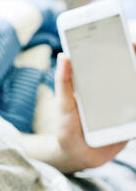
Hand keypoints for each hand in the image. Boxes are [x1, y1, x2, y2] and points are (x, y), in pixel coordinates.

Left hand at [53, 43, 135, 172]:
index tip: (128, 36)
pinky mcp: (132, 124)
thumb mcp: (63, 103)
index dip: (122, 47)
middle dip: (134, 59)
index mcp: (97, 84)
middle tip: (134, 45)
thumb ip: (64, 81)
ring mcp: (125, 107)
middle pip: (130, 72)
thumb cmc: (66, 125)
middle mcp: (114, 92)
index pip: (112, 61)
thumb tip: (64, 55)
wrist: (75, 154)